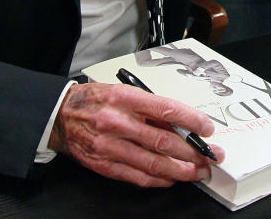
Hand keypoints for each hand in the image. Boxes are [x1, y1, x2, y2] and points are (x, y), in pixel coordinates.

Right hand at [48, 82, 222, 187]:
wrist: (60, 115)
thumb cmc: (94, 100)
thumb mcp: (122, 91)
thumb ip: (149, 108)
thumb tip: (180, 124)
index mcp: (123, 98)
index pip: (165, 109)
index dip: (191, 121)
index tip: (206, 127)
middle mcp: (116, 122)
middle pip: (163, 141)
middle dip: (192, 151)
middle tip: (209, 155)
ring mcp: (109, 146)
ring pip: (153, 163)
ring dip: (181, 170)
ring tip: (197, 171)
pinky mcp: (104, 165)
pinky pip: (138, 176)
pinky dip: (159, 179)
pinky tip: (172, 178)